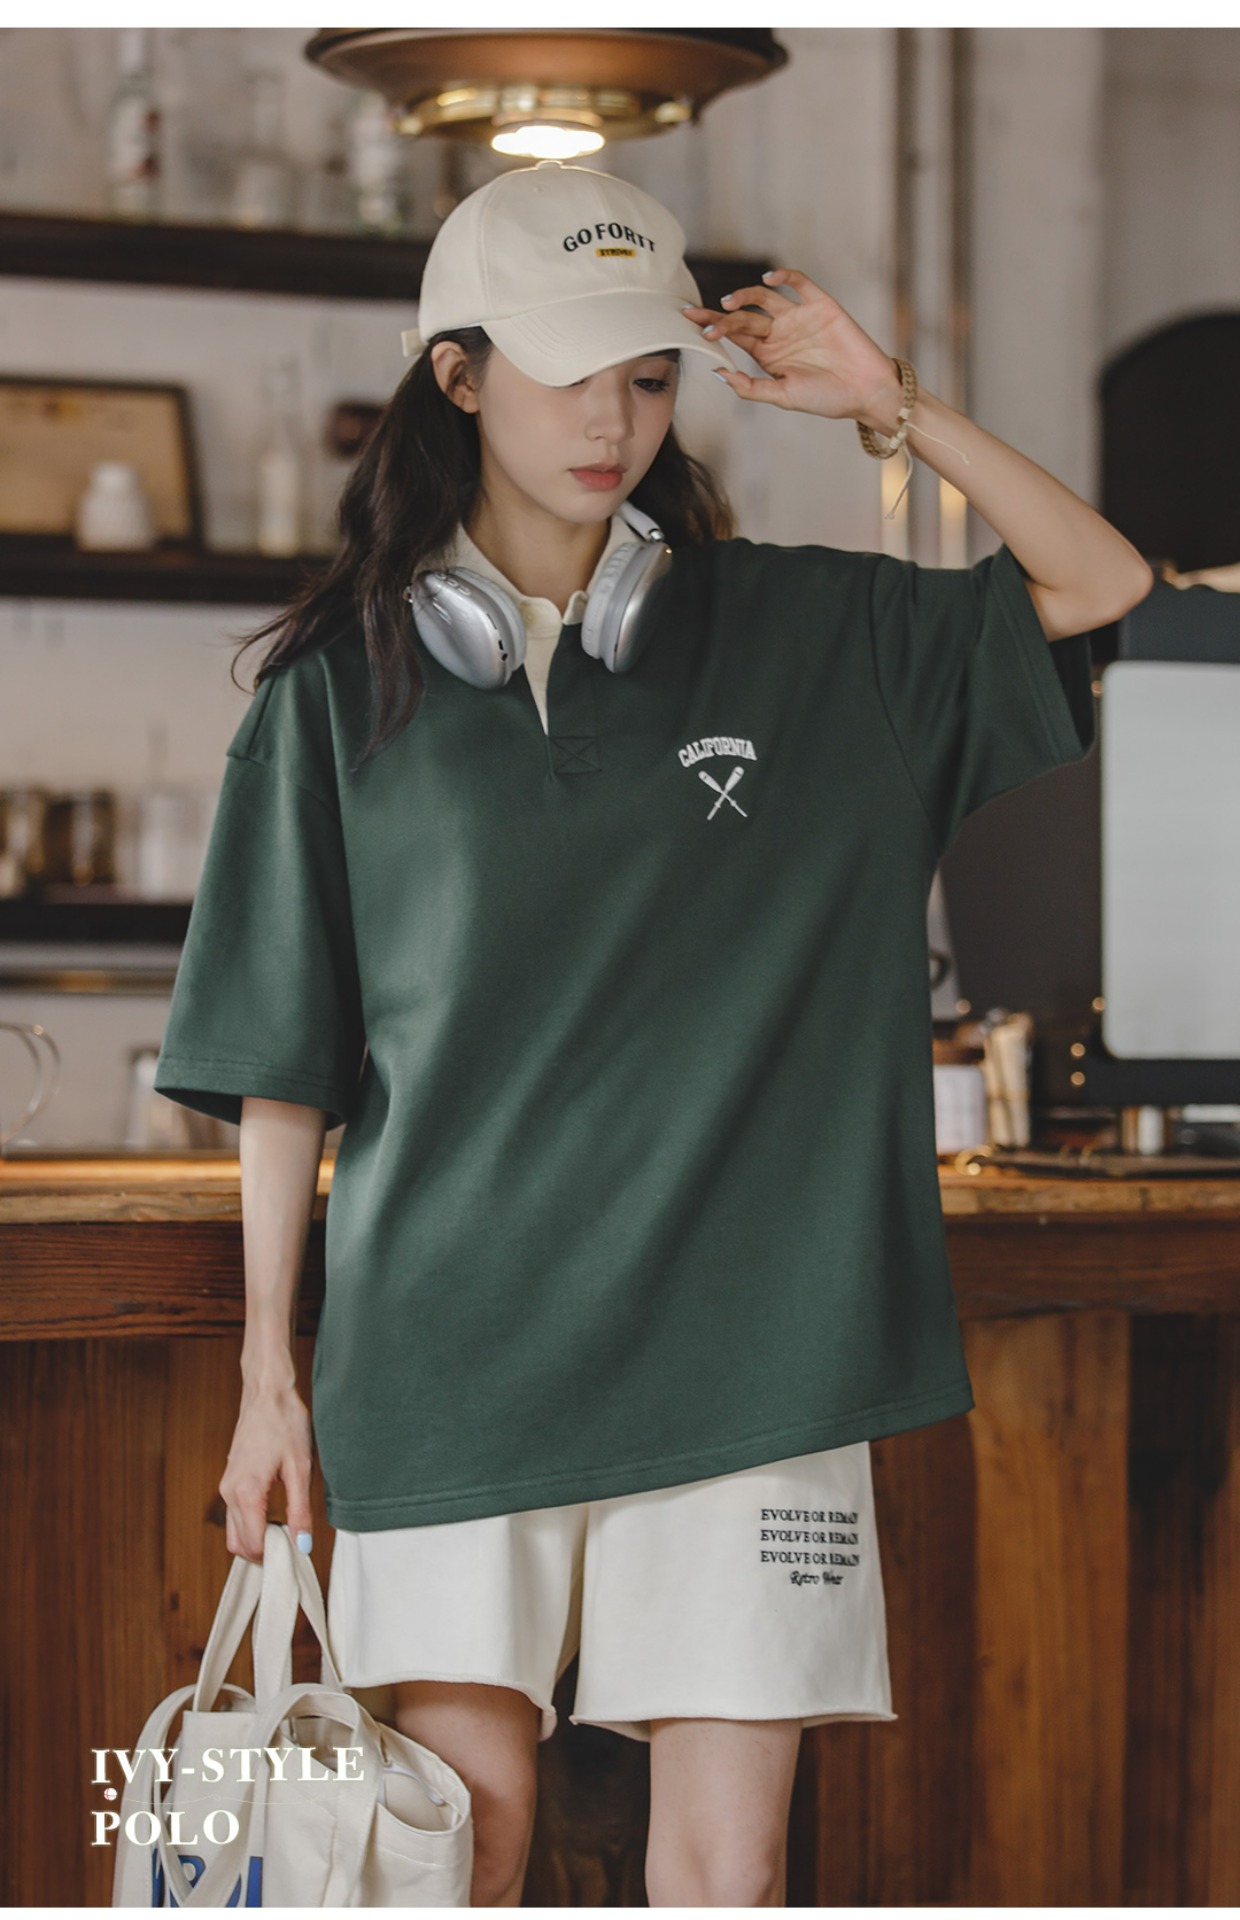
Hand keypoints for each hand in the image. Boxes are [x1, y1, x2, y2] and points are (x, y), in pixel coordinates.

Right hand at [220, 1378, 314, 1563]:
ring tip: (285, 1531)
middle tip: (292, 1547)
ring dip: (255, 1541)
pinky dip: (250, 1526)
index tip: (296, 1553)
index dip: (275, 1555)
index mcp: (246, 1493)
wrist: (267, 1393)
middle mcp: (229, 1493)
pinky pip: (234, 1516)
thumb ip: (300, 1510)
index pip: (253, 1544)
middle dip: (263, 1553)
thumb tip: (302, 1545)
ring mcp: (225, 1487)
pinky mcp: (229, 1480)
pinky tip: (275, 1516)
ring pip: (233, 1533)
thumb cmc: (285, 1424)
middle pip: (238, 1545)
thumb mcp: (301, 1468)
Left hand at [683, 268, 901, 426]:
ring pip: (765, 298)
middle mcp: (780, 333)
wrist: (866, 391)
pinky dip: (784, 277)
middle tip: (697, 315)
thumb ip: (751, 387)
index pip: (734, 336)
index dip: (713, 329)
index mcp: (767, 354)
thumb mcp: (783, 397)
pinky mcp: (820, 304)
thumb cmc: (826, 398)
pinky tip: (768, 279)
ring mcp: (798, 317)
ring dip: (745, 296)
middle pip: (743, 317)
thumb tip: (718, 373)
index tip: (692, 326)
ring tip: (729, 302)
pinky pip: (799, 284)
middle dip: (720, 315)